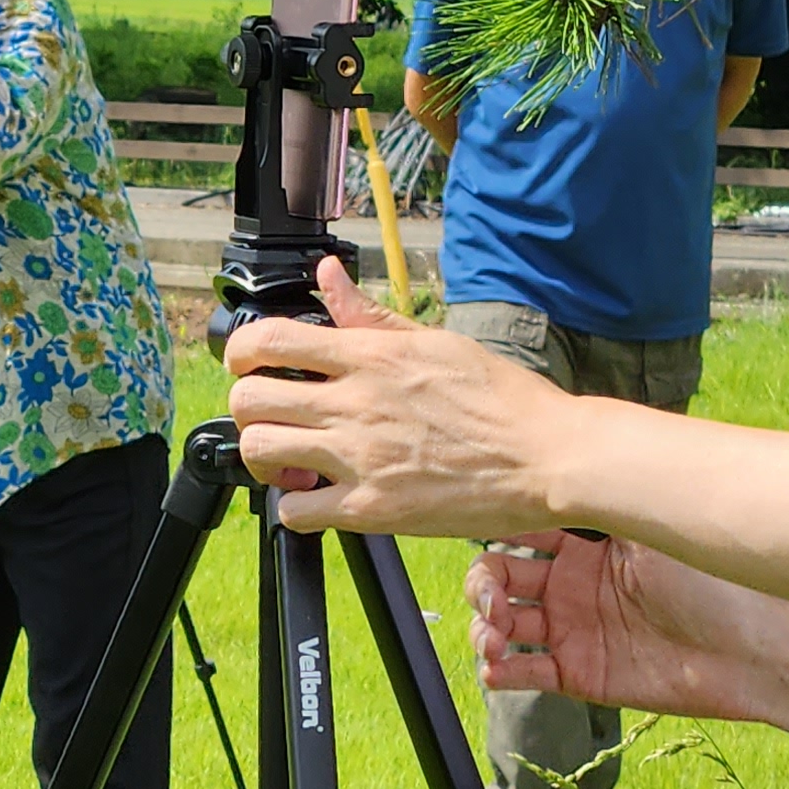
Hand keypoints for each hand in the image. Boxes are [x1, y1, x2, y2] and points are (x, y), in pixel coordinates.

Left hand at [227, 259, 584, 536]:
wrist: (547, 456)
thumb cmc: (504, 400)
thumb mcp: (437, 342)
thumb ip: (372, 317)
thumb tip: (328, 278)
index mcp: (372, 357)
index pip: (269, 340)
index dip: (241, 352)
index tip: (249, 364)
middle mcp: (356, 404)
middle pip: (250, 399)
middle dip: (249, 406)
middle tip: (274, 415)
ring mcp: (360, 458)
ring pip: (261, 452)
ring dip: (265, 456)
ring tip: (292, 457)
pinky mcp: (373, 509)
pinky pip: (295, 510)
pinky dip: (295, 506)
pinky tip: (319, 495)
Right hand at [469, 531, 788, 727]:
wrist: (751, 651)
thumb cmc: (712, 582)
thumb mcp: (654, 531)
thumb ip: (602, 501)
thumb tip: (557, 454)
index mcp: (587, 541)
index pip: (521, 528)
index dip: (495, 527)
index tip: (477, 529)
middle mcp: (572, 582)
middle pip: (499, 576)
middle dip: (481, 586)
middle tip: (493, 602)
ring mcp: (573, 628)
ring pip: (501, 624)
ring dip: (484, 628)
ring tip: (494, 639)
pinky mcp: (579, 673)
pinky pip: (524, 671)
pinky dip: (500, 670)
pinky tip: (496, 667)